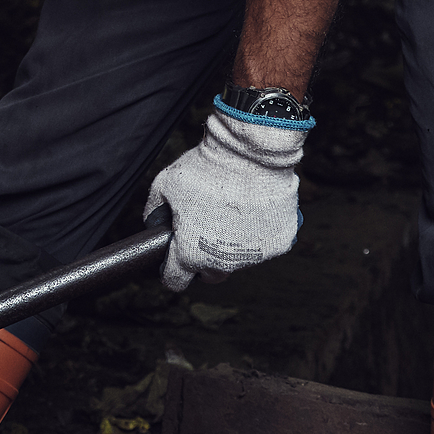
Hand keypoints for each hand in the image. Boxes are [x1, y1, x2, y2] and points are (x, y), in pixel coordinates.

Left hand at [143, 102, 307, 292]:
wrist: (249, 153)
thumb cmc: (205, 168)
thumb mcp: (164, 184)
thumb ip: (154, 211)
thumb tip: (155, 224)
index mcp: (189, 254)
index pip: (175, 281)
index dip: (171, 269)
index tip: (174, 255)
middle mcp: (221, 263)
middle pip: (210, 275)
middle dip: (204, 260)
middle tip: (204, 232)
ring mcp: (253, 256)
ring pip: (239, 259)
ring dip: (233, 244)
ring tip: (232, 212)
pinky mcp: (278, 244)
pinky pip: (266, 245)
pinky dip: (260, 232)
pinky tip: (255, 209)